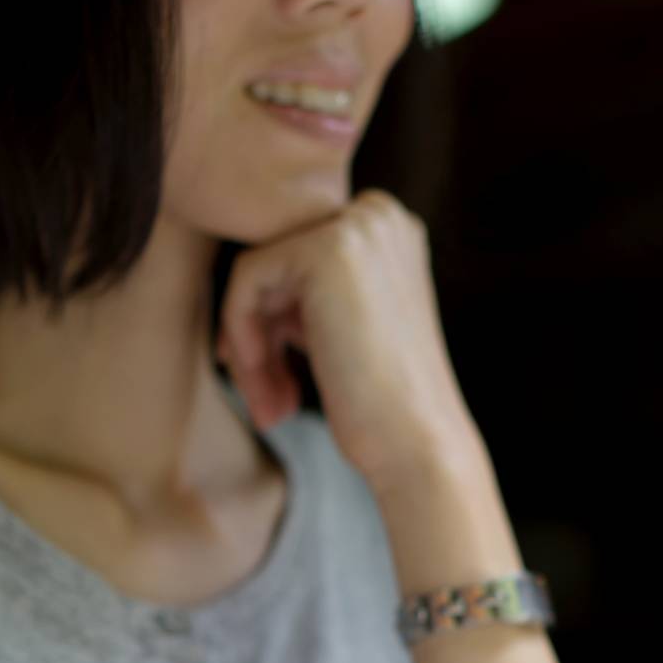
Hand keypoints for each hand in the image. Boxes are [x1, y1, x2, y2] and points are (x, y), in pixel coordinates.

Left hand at [217, 190, 477, 493]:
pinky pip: (245, 282)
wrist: (419, 447)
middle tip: (270, 405)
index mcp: (390, 231)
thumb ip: (312, 296)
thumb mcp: (349, 332)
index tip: (276, 384)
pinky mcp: (325, 251)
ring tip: (269, 409)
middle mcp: (379, 215)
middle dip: (260, 337)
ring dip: (250, 350)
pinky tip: (268, 393)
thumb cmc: (385, 409)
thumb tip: (246, 283)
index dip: (275, 323)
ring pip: (255, 276)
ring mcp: (355, 226)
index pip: (297, 261)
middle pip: (274, 264)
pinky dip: (243, 340)